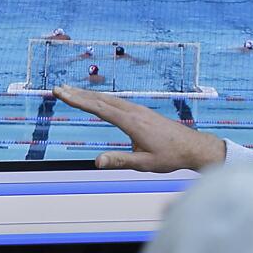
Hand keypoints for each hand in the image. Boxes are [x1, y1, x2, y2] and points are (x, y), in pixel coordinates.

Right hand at [53, 85, 225, 172]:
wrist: (194, 147)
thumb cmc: (171, 157)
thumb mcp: (144, 164)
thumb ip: (120, 161)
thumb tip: (97, 161)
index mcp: (132, 122)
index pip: (99, 108)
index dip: (78, 100)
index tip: (61, 93)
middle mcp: (134, 112)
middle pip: (101, 99)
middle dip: (78, 93)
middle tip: (58, 88)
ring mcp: (140, 110)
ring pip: (110, 99)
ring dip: (90, 94)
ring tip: (72, 90)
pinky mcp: (144, 112)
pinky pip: (118, 102)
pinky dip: (103, 99)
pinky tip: (98, 100)